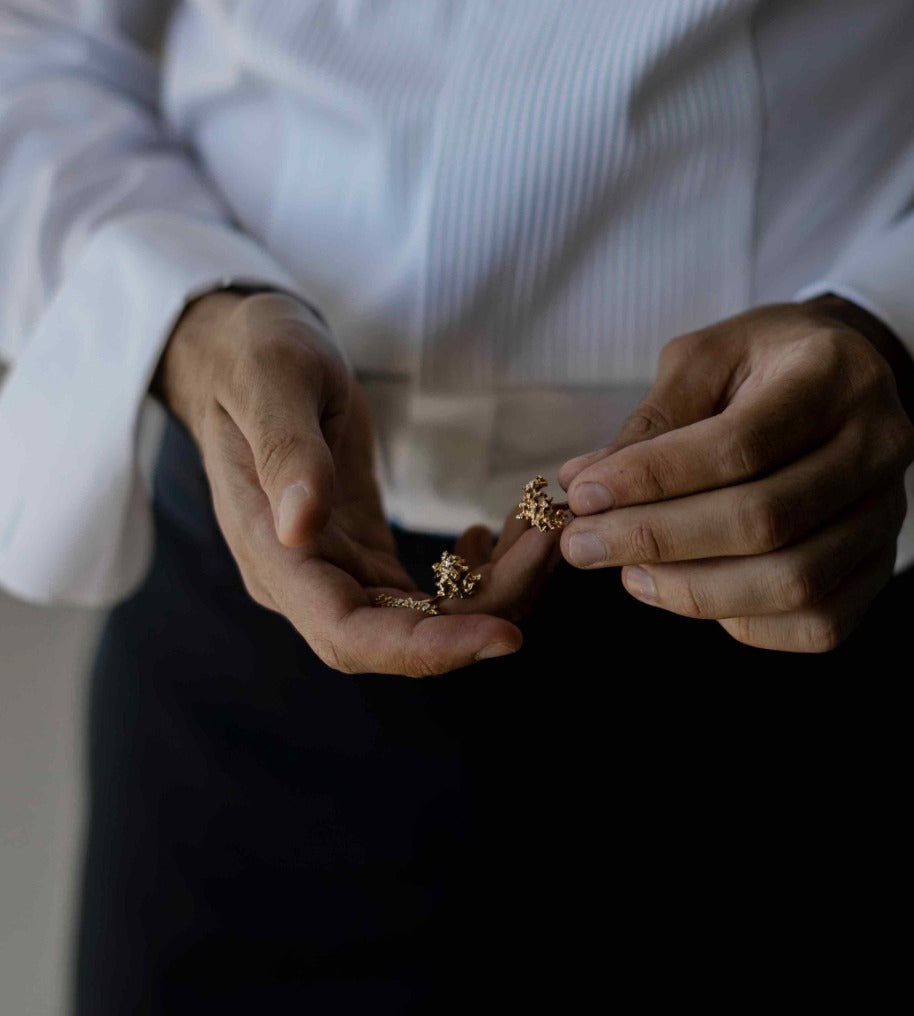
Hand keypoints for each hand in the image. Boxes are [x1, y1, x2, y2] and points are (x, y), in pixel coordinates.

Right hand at [153, 289, 558, 675]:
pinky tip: (501, 531)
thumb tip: (301, 526)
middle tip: (552, 540)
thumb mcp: (268, 384)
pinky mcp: (365, 554)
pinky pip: (431, 590)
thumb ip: (285, 454)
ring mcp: (338, 570)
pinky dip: (479, 571)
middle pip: (405, 636)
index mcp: (275, 554)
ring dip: (497, 584)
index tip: (506, 636)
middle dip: (489, 605)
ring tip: (543, 524)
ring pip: (429, 617)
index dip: (428, 650)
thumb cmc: (251, 357)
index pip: (350, 635)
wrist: (244, 351)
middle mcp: (306, 581)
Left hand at [556, 299, 913, 652]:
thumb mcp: (704, 360)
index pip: (739, 445)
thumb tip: (583, 484)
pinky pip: (820, 623)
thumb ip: (651, 421)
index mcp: (833, 375)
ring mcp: (890, 513)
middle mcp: (879, 445)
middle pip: (766, 520)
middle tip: (583, 546)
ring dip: (694, 591)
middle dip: (657, 539)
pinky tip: (693, 594)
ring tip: (628, 575)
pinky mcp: (883, 564)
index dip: (652, 479)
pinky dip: (747, 624)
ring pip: (795, 581)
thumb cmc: (761, 365)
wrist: (842, 378)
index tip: (582, 497)